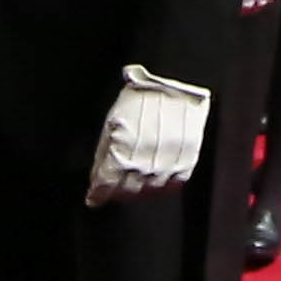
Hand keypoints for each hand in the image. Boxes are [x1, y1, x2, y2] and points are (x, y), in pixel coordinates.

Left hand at [87, 71, 208, 205]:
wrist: (174, 83)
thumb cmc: (141, 99)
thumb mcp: (112, 121)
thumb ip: (104, 153)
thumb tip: (97, 177)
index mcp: (122, 150)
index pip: (106, 184)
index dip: (98, 194)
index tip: (94, 197)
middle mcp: (145, 160)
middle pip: (128, 191)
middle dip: (116, 193)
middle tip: (112, 190)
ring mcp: (168, 162)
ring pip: (151, 190)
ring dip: (139, 191)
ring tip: (133, 185)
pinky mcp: (187, 159)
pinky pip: (175, 183)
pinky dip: (164, 186)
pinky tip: (155, 181)